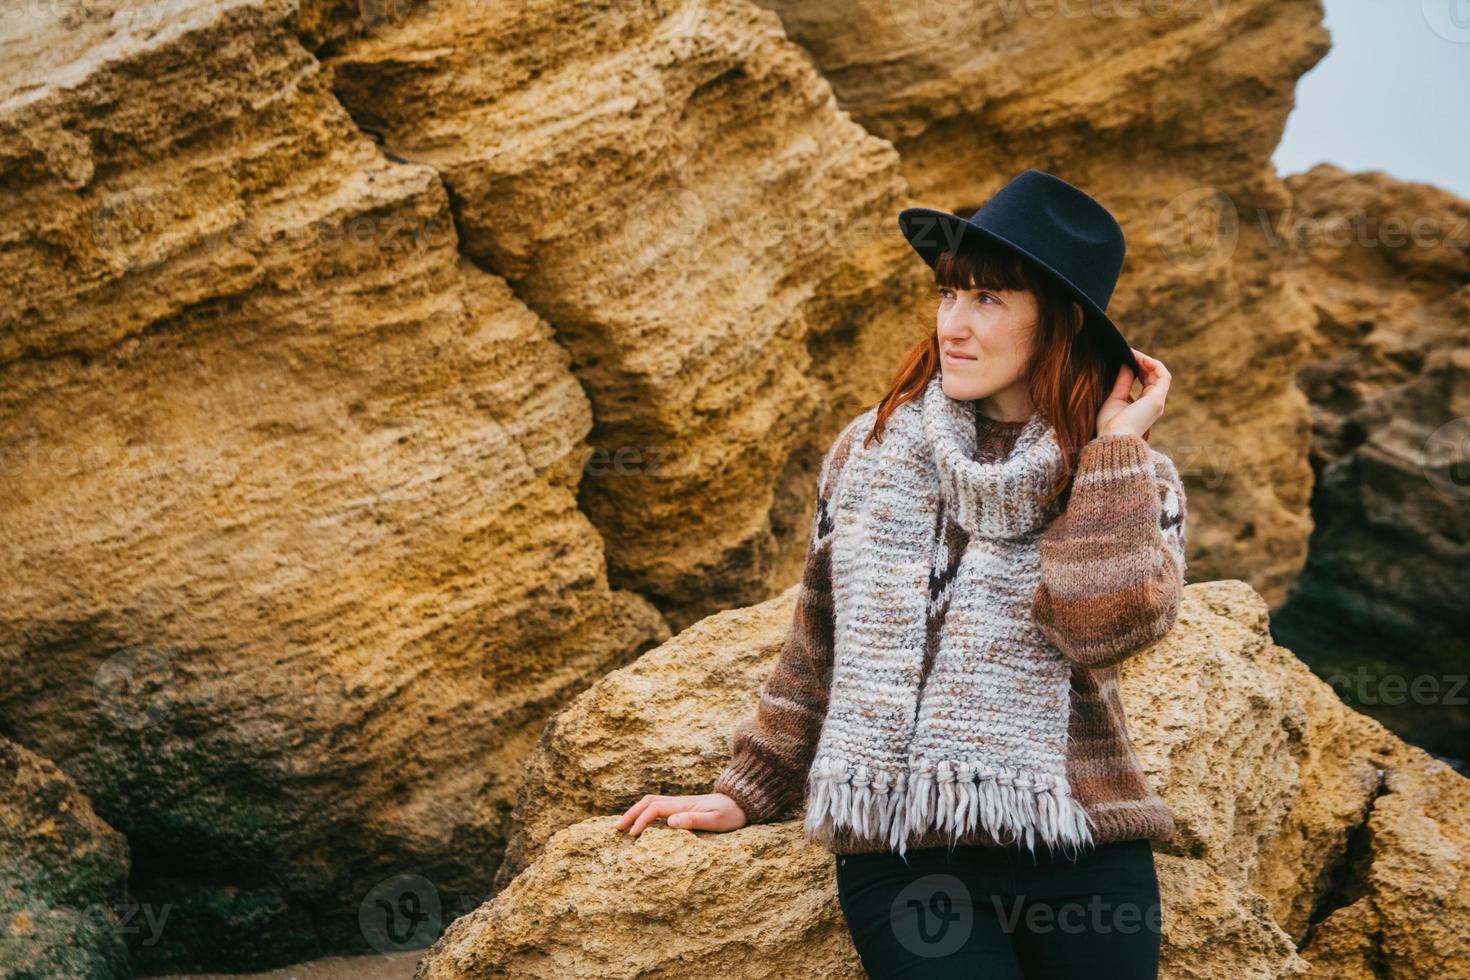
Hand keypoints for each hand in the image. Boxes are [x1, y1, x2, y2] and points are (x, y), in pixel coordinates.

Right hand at [615, 792, 748, 836]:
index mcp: (683, 805)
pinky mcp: (682, 808)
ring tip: (624, 826)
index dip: (641, 821)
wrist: (741, 803)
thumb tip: (670, 822)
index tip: (633, 836)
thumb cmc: (730, 814)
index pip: (655, 809)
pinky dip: (644, 813)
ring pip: (651, 803)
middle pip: (648, 802)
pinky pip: (658, 807)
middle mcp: (679, 802)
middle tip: (617, 828)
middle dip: (631, 814)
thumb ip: (693, 820)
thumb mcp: (715, 820)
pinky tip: (641, 824)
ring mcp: (680, 804)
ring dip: (636, 812)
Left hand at [1097, 348, 1170, 438]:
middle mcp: (1154, 404)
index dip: (1139, 368)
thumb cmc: (1110, 425)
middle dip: (1142, 362)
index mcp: (1144, 406)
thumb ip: (1122, 383)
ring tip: (1133, 353)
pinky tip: (1140, 358)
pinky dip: (1153, 364)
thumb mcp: (1115, 399)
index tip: (1126, 358)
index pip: (1147, 382)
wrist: (1113, 439)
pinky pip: (1162, 375)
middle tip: (1128, 352)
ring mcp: (1157, 401)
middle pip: (1154, 376)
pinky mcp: (1157, 399)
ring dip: (1147, 361)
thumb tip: (1126, 366)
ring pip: (1160, 374)